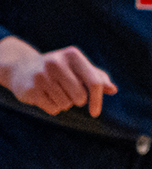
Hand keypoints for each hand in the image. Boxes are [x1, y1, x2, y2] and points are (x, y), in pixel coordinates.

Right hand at [2, 43, 116, 116]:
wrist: (22, 68)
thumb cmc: (59, 69)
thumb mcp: (78, 67)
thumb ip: (97, 77)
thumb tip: (113, 90)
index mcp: (73, 55)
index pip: (94, 81)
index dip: (97, 99)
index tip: (95, 113)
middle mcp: (57, 63)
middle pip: (80, 96)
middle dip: (78, 100)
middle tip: (70, 92)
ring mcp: (42, 76)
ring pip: (66, 104)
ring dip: (64, 104)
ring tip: (56, 92)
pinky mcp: (31, 89)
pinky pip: (53, 109)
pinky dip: (54, 108)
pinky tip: (46, 97)